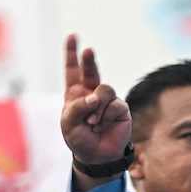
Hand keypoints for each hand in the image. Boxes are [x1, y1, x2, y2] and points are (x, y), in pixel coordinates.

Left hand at [61, 34, 130, 164]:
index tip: (72, 36)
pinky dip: (105, 117)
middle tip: (88, 51)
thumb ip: (78, 108)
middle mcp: (91, 92)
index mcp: (75, 94)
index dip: (71, 53)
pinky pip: (113, 105)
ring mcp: (107, 99)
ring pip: (104, 89)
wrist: (96, 155)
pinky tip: (103, 126)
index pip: (72, 70)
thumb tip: (95, 96)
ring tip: (92, 123)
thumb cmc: (79, 138)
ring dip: (96, 109)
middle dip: (89, 60)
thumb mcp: (69, 124)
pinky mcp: (120, 107)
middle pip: (91, 70)